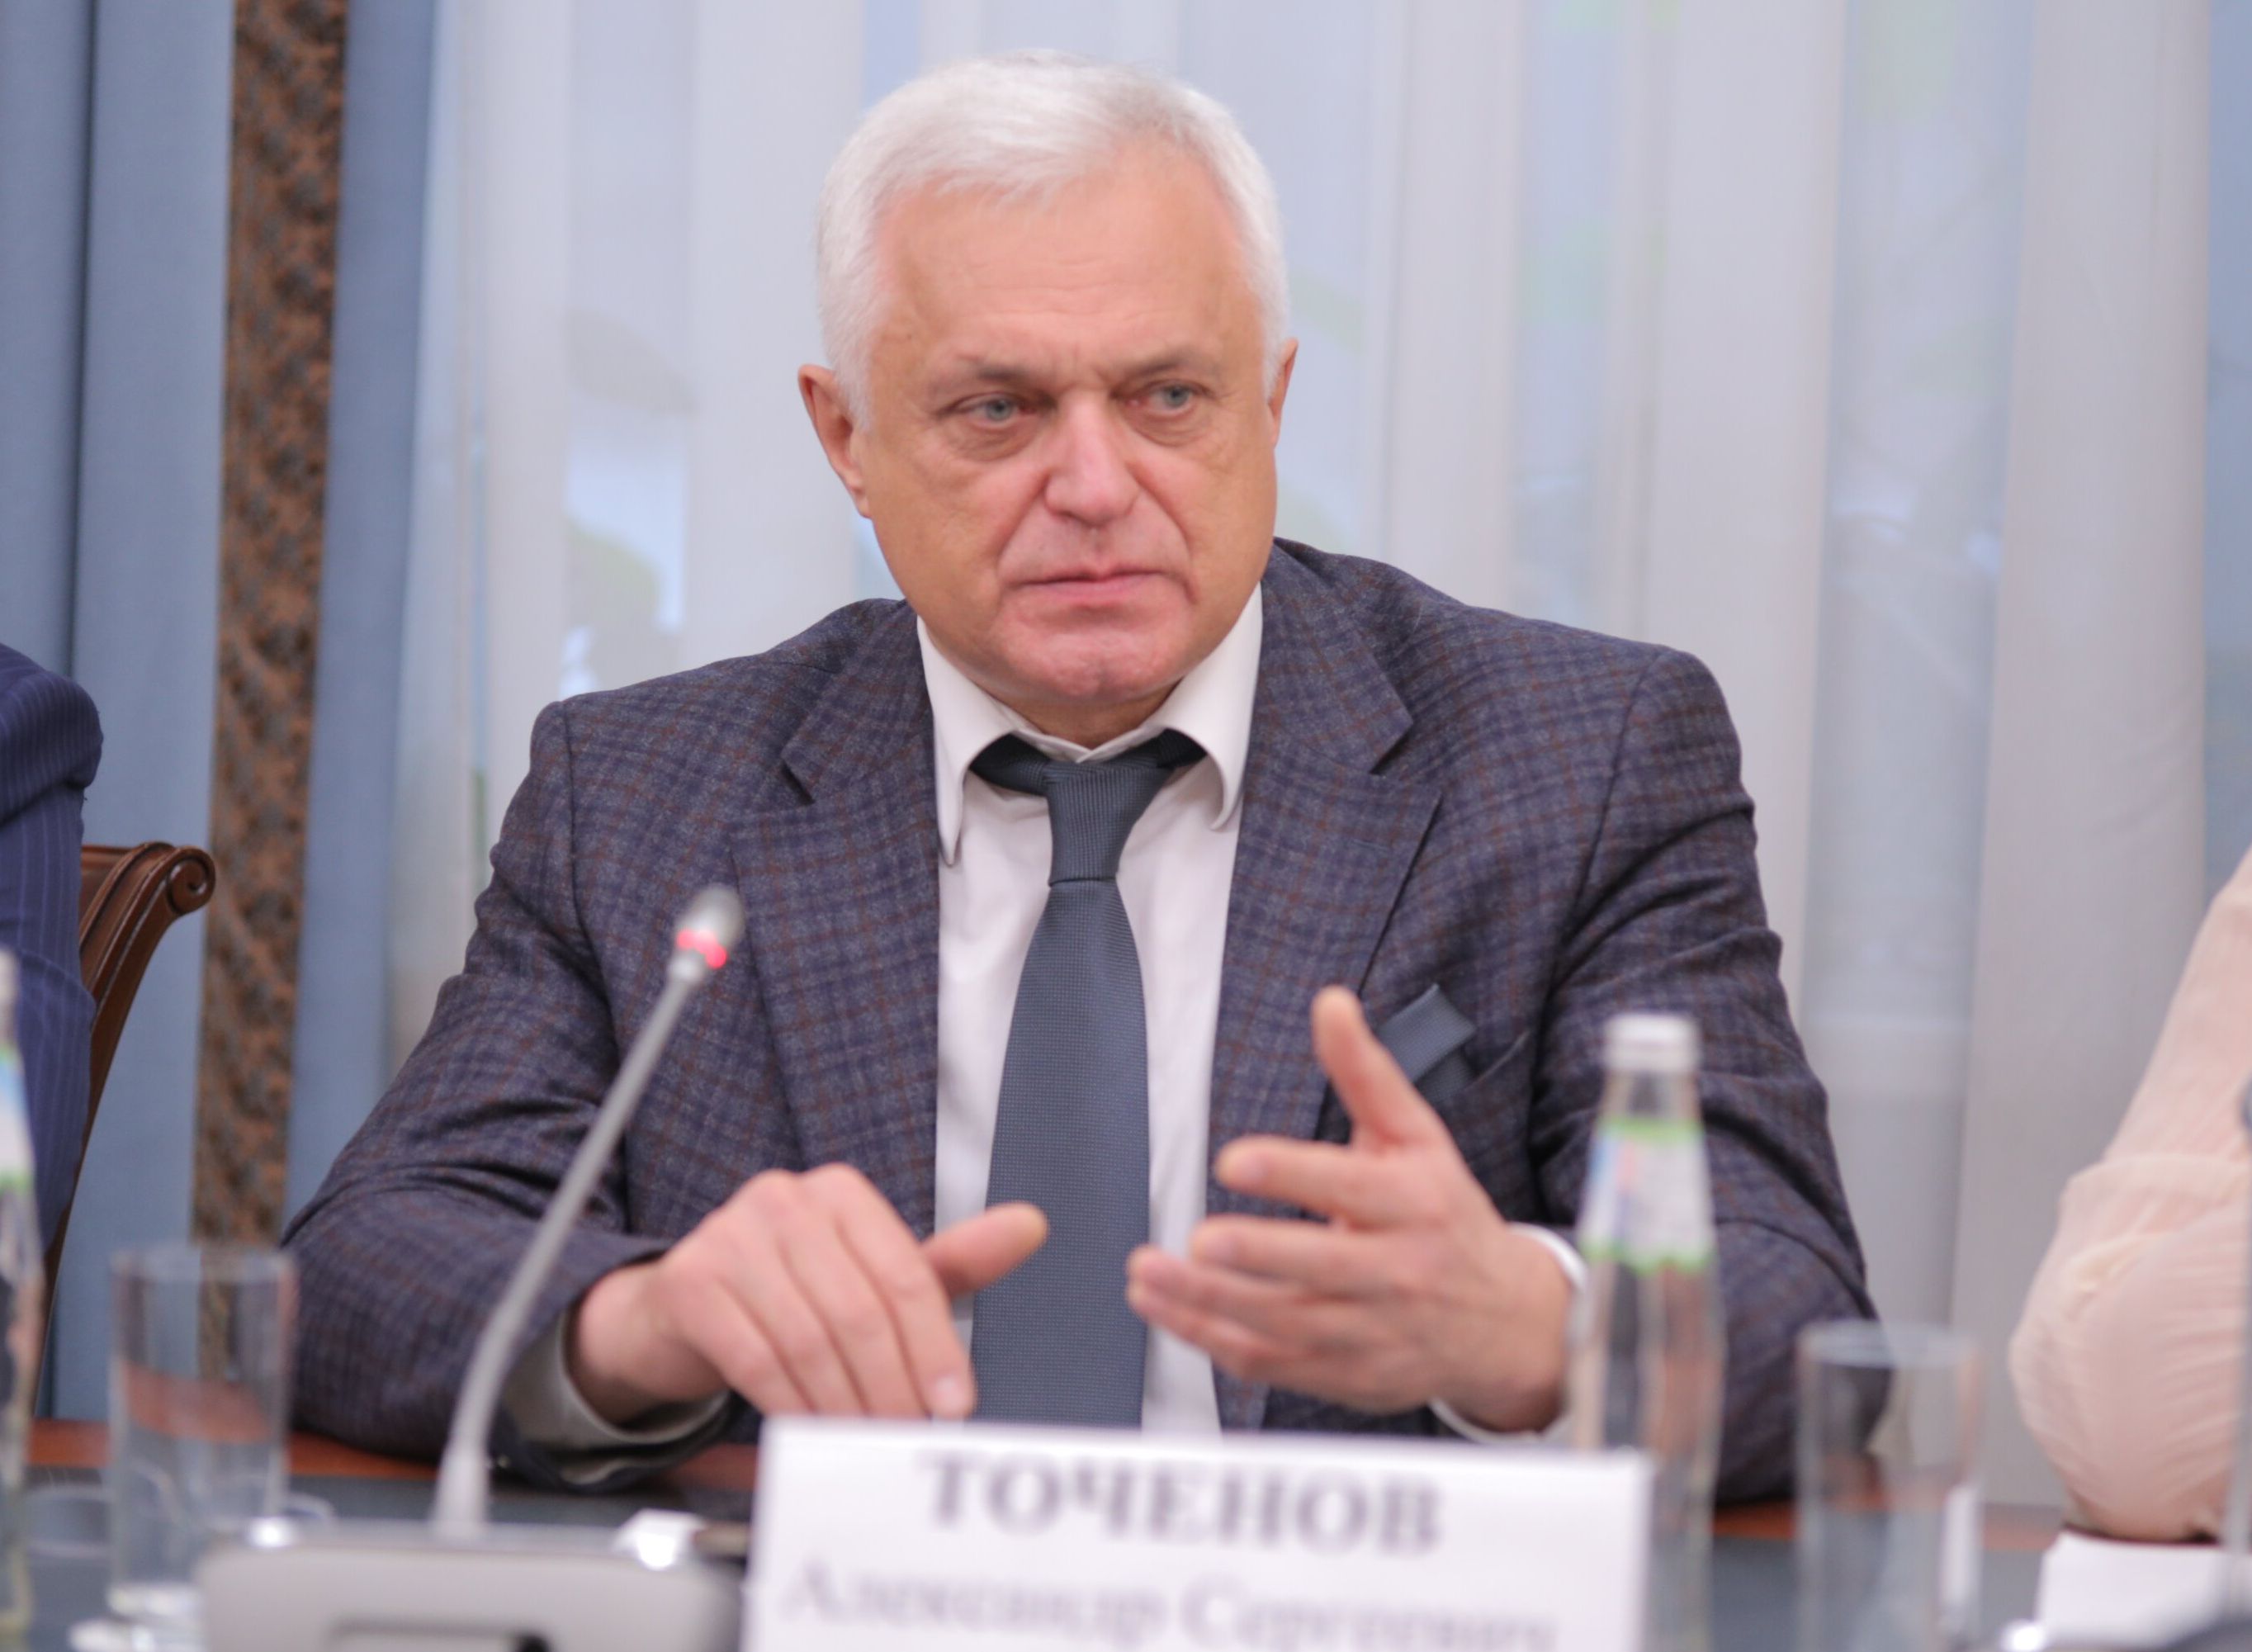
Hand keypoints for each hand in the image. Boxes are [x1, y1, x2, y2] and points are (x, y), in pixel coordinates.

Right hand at [569, 1164, 1045, 1425]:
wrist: (678, 1312)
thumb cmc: (788, 1293)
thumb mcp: (871, 1277)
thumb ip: (948, 1263)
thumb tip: (1031, 1225)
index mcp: (840, 1194)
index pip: (904, 1275)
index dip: (934, 1348)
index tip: (954, 1406)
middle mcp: (784, 1199)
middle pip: (860, 1311)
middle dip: (890, 1388)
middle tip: (904, 1439)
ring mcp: (730, 1236)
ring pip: (810, 1340)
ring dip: (843, 1406)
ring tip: (862, 1444)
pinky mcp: (689, 1282)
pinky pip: (756, 1357)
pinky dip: (790, 1405)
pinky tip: (807, 1432)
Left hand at [1127, 985, 1569, 1430]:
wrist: (1506, 1322)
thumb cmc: (1446, 1215)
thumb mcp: (1417, 1136)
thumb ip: (1364, 1073)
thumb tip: (1330, 1003)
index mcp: (1413, 1203)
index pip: (1349, 1188)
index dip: (1292, 1174)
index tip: (1234, 1160)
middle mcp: (1396, 1271)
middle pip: (1319, 1268)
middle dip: (1255, 1256)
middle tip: (1198, 1240)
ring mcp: (1373, 1331)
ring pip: (1285, 1324)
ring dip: (1210, 1304)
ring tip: (1149, 1275)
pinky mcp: (1349, 1375)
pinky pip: (1275, 1365)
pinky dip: (1217, 1343)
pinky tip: (1170, 1313)